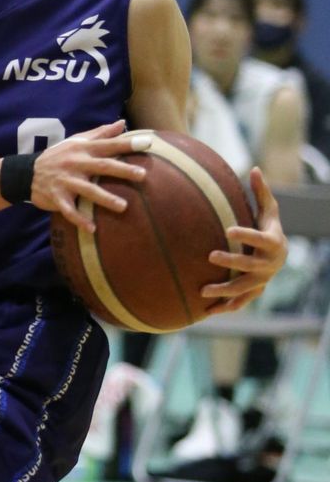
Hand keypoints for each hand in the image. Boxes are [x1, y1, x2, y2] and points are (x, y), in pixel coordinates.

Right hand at [31, 120, 150, 228]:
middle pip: (102, 166)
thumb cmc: (59, 156)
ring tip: (123, 207)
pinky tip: (92, 229)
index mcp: (83, 149)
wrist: (27, 173)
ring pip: (88, 190)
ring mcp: (66, 181)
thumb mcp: (76, 141)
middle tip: (142, 175)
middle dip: (122, 171)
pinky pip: (69, 210)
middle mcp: (76, 164)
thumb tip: (122, 123)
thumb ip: (100, 134)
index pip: (108, 145)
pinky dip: (79, 220)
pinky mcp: (57, 198)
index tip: (147, 143)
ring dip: (105, 198)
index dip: (127, 144)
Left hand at [201, 166, 287, 310]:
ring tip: (202, 290)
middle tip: (210, 256)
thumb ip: (261, 192)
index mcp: (274, 243)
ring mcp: (262, 281)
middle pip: (250, 265)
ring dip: (224, 291)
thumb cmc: (269, 227)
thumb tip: (255, 168)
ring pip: (243, 289)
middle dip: (231, 261)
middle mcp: (270, 265)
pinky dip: (224, 308)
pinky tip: (206, 312)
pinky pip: (240, 303)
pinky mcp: (254, 292)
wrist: (278, 254)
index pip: (260, 239)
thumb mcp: (269, 209)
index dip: (246, 235)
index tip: (228, 229)